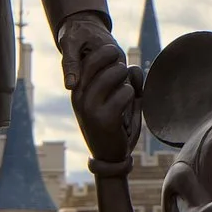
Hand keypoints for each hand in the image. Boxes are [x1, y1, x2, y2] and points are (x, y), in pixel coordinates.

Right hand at [62, 15, 136, 161]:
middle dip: (118, 63)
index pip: (89, 58)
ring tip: (128, 92)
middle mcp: (79, 95)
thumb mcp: (115, 99)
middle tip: (125, 75)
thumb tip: (134, 67)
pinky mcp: (104, 118)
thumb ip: (126, 81)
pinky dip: (132, 95)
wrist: (109, 158)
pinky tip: (129, 104)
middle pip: (101, 60)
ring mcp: (90, 106)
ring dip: (127, 80)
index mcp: (77, 89)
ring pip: (115, 73)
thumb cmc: (114, 124)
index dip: (107, 54)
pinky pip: (125, 92)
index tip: (118, 60)